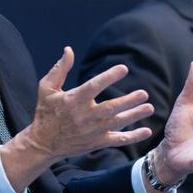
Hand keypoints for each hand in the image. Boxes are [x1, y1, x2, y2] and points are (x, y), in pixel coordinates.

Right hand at [17, 47, 154, 162]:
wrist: (42, 142)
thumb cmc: (45, 111)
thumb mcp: (47, 88)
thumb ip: (60, 69)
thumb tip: (69, 50)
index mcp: (74, 100)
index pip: (94, 86)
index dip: (109, 77)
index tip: (124, 68)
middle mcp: (85, 116)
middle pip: (110, 108)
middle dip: (128, 101)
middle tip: (144, 93)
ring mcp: (92, 131)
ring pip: (117, 123)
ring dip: (134, 115)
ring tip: (149, 107)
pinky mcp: (96, 142)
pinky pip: (117, 140)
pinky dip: (133, 137)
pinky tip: (147, 131)